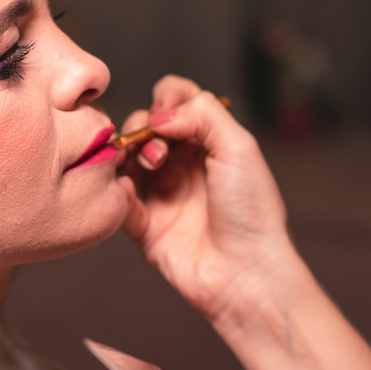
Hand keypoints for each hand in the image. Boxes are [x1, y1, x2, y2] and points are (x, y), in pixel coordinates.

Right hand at [117, 75, 295, 323]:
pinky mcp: (146, 228)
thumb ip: (202, 114)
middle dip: (144, 128)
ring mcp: (162, 194)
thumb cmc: (252, 210)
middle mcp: (182, 164)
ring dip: (128, 154)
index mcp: (208, 142)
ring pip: (125, 160)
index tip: (165, 111)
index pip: (176, 100)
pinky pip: (118, 203)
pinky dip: (118, 192)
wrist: (247, 271)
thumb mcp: (239, 148)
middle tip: (161, 152)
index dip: (165, 97)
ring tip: (148, 165)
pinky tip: (128, 191)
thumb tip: (159, 113)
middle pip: (144, 126)